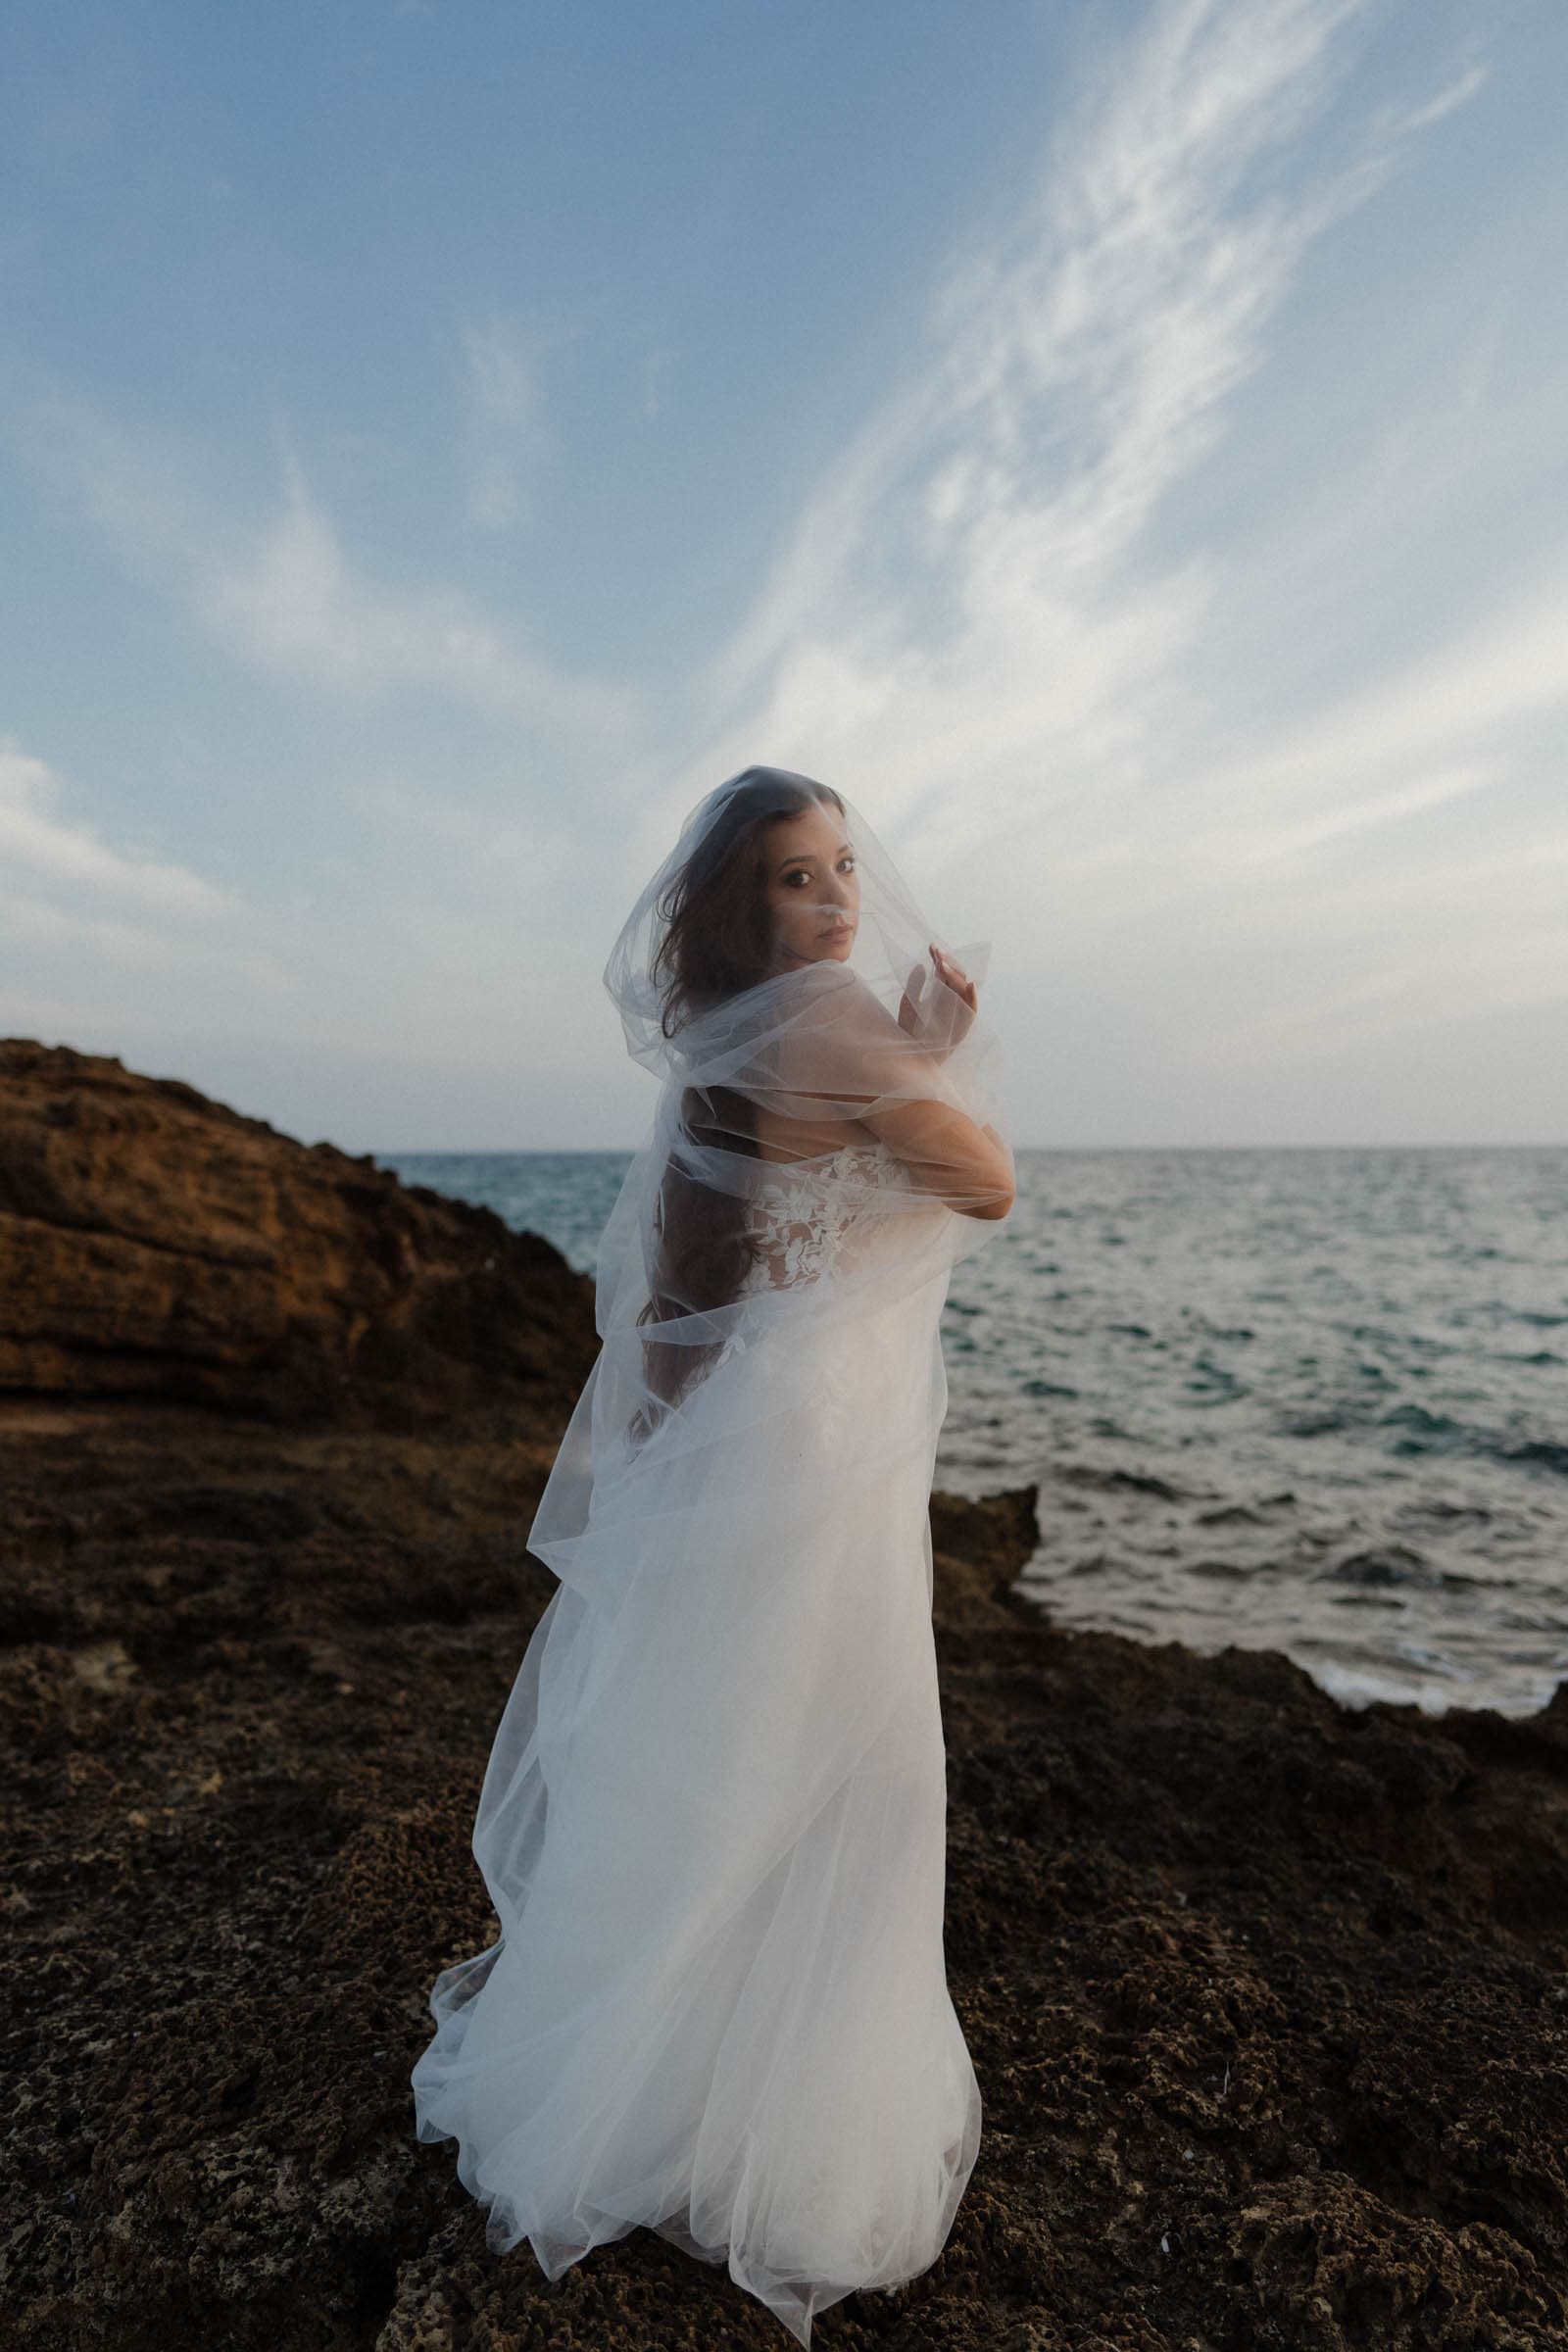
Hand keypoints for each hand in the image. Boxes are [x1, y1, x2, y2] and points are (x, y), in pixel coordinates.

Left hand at [897, 943, 977, 1059]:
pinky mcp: (964, 1025)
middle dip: (947, 963)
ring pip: (964, 988)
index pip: (944, 970)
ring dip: (955, 975)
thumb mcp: (908, 1004)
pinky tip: (970, 984)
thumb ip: (914, 985)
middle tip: (937, 954)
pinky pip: (972, 1009)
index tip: (931, 947)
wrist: (910, 1055)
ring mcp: (959, 1011)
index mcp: (940, 992)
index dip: (939, 958)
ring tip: (943, 966)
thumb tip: (920, 965)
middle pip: (955, 975)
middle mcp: (952, 999)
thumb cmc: (909, 1031)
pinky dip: (973, 998)